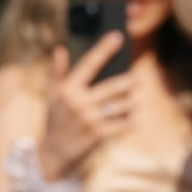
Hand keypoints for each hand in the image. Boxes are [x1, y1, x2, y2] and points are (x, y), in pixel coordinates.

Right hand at [37, 34, 136, 182]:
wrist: (53, 155)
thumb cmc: (55, 121)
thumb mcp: (53, 96)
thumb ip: (58, 73)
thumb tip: (60, 49)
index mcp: (68, 89)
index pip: (89, 63)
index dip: (104, 48)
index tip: (118, 36)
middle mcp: (79, 103)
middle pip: (113, 85)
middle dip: (130, 80)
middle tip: (138, 77)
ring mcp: (90, 120)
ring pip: (122, 105)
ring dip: (134, 101)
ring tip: (139, 97)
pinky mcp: (99, 135)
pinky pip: (123, 124)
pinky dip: (132, 120)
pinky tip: (137, 117)